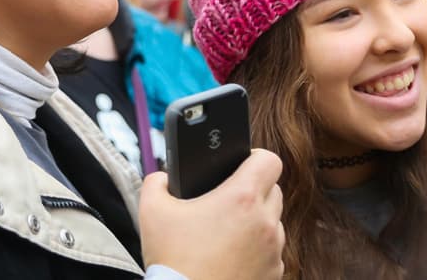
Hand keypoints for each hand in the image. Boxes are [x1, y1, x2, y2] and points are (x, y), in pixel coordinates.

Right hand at [138, 147, 283, 279]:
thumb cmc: (173, 263)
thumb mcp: (152, 213)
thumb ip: (157, 183)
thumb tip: (163, 178)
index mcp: (242, 198)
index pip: (269, 160)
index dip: (255, 157)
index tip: (242, 165)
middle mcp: (265, 222)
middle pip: (273, 190)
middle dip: (254, 192)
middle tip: (228, 202)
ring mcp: (273, 250)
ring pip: (273, 223)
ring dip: (257, 223)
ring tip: (229, 234)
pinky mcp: (273, 273)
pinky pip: (272, 252)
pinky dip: (258, 251)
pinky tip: (234, 258)